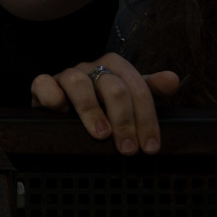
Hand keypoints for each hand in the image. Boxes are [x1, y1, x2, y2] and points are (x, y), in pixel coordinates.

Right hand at [32, 52, 181, 155]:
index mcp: (115, 67)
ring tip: (101, 135)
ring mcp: (66, 75)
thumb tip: (173, 79)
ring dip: (91, 110)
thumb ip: (151, 90)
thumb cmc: (103, 106)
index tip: (149, 147)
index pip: (137, 87)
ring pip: (79, 82)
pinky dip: (51, 95)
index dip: (146, 118)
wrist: (64, 110)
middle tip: (128, 149)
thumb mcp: (130, 99)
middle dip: (124, 120)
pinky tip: (60, 110)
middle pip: (112, 87)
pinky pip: (43, 83)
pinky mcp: (43, 85)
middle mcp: (91, 68)